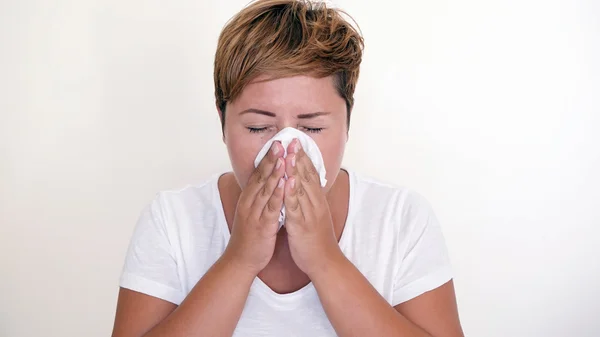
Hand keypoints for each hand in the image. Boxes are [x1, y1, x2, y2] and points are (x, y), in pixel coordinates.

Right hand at [224, 141, 285, 274]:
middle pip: (261, 177)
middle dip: (272, 158)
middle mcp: (250, 202)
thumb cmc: (250, 236)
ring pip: (266, 190)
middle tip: (281, 141)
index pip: (259, 173)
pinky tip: (285, 184)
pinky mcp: (262, 226)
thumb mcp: (254, 212)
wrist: (241, 260)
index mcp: (249, 198)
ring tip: (284, 157)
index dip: (268, 158)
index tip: (277, 142)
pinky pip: (271, 208)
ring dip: (275, 172)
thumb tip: (270, 184)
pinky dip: (278, 195)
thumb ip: (261, 198)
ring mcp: (255, 213)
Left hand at [283, 139, 341, 276]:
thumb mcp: (314, 216)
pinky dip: (292, 193)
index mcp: (317, 201)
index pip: (310, 174)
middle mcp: (315, 203)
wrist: (325, 262)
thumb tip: (303, 188)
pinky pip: (296, 207)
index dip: (303, 157)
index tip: (296, 142)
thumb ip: (309, 201)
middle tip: (292, 139)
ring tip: (289, 153)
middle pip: (307, 176)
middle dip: (298, 157)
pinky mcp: (302, 225)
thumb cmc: (317, 240)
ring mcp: (309, 213)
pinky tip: (288, 181)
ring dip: (295, 169)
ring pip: (302, 188)